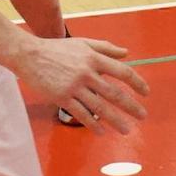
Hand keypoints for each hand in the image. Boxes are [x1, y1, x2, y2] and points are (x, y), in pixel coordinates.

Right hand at [10, 36, 148, 132]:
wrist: (29, 55)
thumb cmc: (57, 49)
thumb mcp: (83, 43)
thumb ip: (106, 48)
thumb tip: (127, 53)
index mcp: (94, 59)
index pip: (122, 72)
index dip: (137, 83)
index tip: (146, 93)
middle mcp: (87, 73)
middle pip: (114, 93)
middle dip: (131, 106)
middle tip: (143, 116)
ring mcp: (74, 86)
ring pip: (99, 107)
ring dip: (116, 120)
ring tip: (126, 130)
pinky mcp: (61, 97)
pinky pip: (81, 114)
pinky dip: (93, 124)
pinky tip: (102, 132)